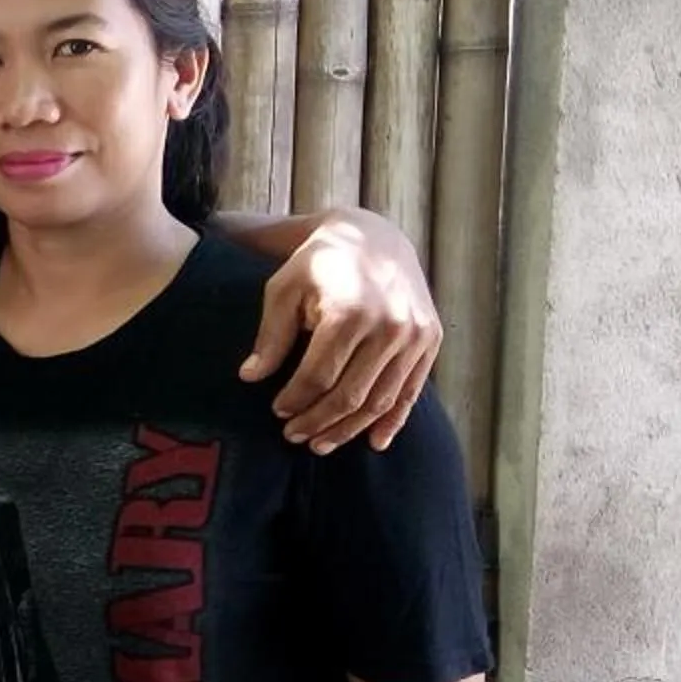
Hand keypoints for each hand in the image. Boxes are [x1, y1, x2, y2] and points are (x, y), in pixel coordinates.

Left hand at [242, 209, 442, 453]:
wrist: (373, 237)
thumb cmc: (319, 263)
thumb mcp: (284, 289)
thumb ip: (270, 335)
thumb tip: (249, 377)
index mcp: (349, 312)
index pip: (318, 376)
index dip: (295, 400)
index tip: (277, 412)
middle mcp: (388, 326)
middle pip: (350, 395)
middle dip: (319, 422)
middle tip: (294, 436)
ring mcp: (414, 335)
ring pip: (380, 401)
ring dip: (350, 429)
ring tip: (322, 443)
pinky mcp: (431, 340)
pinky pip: (411, 391)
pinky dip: (393, 421)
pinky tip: (374, 442)